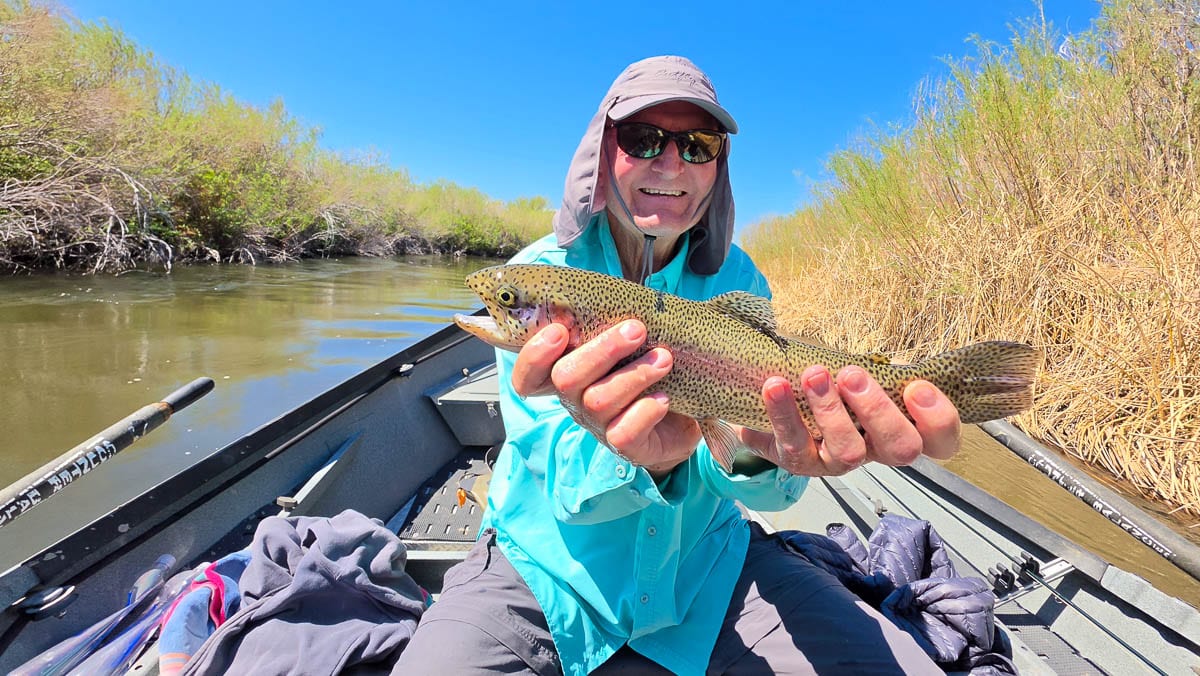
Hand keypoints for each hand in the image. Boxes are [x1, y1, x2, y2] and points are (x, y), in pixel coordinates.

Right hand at [511, 320, 700, 478]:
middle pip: (565, 378)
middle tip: (636, 329)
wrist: (685, 415)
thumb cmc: (648, 369)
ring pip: (599, 400)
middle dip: (602, 350)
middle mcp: (576, 401)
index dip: (533, 356)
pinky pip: (624, 432)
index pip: (528, 377)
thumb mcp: (628, 344)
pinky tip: (663, 398)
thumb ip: (610, 323)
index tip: (560, 331)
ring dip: (635, 374)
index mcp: (568, 375)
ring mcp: (599, 425)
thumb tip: (609, 292)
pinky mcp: (626, 447)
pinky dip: (645, 411)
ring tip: (664, 359)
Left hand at [737, 365, 960, 476]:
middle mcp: (874, 451)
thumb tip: (894, 360)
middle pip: (900, 449)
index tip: (916, 387)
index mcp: (900, 429)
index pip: (941, 441)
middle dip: (879, 410)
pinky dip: (784, 413)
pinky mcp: (800, 463)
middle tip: (852, 375)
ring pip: (848, 452)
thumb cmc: (832, 389)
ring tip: (813, 375)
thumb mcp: (862, 376)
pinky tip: (775, 386)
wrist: (776, 409)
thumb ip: (882, 371)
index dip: (938, 420)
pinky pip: (795, 444)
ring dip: (831, 411)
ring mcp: (838, 462)